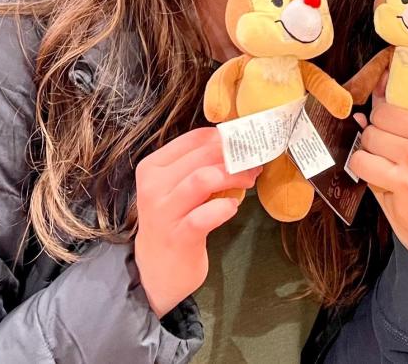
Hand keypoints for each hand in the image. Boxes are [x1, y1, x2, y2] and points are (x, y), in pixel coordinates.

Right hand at [134, 127, 260, 317]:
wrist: (156, 270)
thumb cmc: (174, 220)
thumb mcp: (177, 187)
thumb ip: (198, 165)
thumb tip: (237, 142)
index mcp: (153, 167)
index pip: (195, 139)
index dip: (226, 137)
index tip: (246, 142)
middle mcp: (154, 186)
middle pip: (203, 156)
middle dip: (236, 156)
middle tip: (254, 163)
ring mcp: (164, 212)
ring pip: (203, 179)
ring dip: (233, 176)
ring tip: (248, 180)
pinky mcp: (178, 236)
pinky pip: (206, 215)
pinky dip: (225, 208)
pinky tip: (232, 208)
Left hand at [349, 102, 407, 263]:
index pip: (390, 112)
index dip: (380, 108)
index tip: (378, 107)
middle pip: (373, 130)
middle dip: (373, 132)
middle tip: (380, 136)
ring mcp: (405, 179)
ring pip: (362, 155)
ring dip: (365, 155)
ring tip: (375, 157)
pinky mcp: (394, 202)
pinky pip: (368, 180)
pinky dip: (369, 176)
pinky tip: (379, 175)